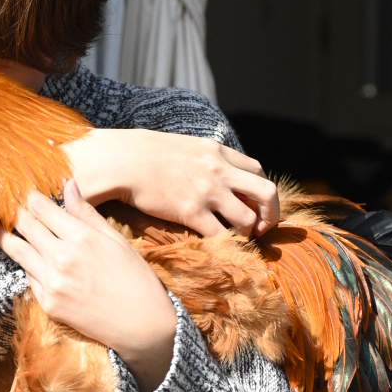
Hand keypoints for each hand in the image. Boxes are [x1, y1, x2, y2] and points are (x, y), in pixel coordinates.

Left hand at [0, 180, 176, 391]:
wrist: (143, 326)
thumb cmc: (136, 278)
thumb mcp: (115, 239)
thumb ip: (86, 212)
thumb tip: (68, 185)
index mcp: (80, 237)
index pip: (40, 207)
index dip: (29, 196)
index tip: (24, 192)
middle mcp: (60, 258)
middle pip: (24, 225)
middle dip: (15, 212)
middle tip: (6, 205)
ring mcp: (52, 283)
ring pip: (16, 250)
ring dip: (6, 235)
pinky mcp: (48, 304)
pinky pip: (28, 276)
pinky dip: (27, 264)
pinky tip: (28, 257)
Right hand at [63, 129, 279, 236]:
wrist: (122, 160)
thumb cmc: (144, 153)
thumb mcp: (184, 146)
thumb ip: (203, 158)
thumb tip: (208, 172)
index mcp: (218, 152)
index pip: (257, 170)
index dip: (259, 190)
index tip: (252, 203)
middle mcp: (219, 170)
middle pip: (267, 193)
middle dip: (270, 215)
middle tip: (260, 228)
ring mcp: (207, 192)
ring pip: (248, 219)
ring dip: (245, 233)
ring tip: (234, 238)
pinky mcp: (191, 212)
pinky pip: (220, 235)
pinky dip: (223, 244)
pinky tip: (214, 246)